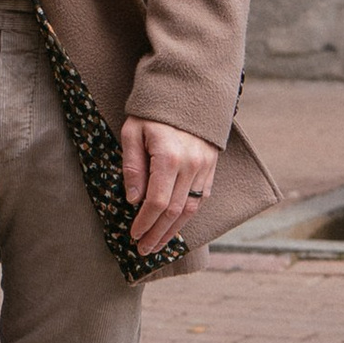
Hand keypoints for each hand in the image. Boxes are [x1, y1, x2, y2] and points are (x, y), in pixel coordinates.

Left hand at [119, 115, 218, 257]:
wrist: (185, 92)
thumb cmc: (152, 112)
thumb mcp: (132, 132)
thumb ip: (132, 166)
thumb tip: (133, 200)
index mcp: (169, 157)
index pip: (157, 202)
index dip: (145, 222)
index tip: (133, 235)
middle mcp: (191, 166)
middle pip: (175, 212)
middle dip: (158, 234)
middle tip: (143, 250)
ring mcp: (204, 168)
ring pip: (191, 210)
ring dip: (173, 231)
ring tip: (158, 245)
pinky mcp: (211, 168)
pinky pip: (201, 200)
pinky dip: (188, 217)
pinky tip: (175, 227)